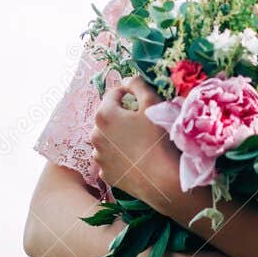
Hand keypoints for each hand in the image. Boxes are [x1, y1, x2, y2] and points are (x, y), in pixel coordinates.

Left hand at [89, 75, 179, 208]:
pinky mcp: (105, 173)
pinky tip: (135, 158)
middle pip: (108, 118)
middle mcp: (95, 135)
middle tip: (141, 122)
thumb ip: (138, 85)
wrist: (162, 178)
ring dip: (118, 137)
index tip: (140, 99)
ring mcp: (98, 156)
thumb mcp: (152, 104)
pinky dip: (119, 156)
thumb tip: (128, 78)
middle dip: (121, 116)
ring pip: (107, 139)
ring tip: (138, 142)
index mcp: (104, 115)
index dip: (128, 93)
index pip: (113, 94)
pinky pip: (110, 158)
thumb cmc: (158, 139)